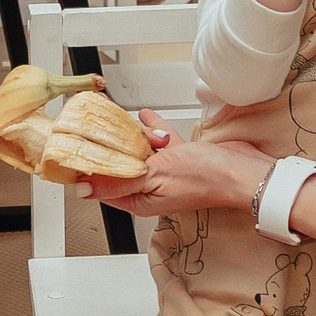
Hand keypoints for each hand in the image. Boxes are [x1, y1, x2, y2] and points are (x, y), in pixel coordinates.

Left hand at [79, 113, 274, 217]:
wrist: (243, 170)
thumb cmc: (205, 178)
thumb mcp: (154, 176)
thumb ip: (119, 180)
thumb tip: (84, 188)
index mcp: (139, 199)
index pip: (102, 184)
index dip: (86, 167)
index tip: (71, 149)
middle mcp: (150, 188)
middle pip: (119, 165)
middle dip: (107, 145)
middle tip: (92, 123)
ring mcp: (166, 173)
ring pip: (138, 152)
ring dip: (131, 136)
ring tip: (117, 116)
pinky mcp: (180, 160)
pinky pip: (160, 144)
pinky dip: (153, 131)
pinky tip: (147, 117)